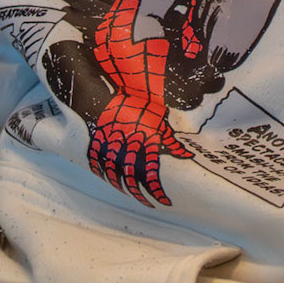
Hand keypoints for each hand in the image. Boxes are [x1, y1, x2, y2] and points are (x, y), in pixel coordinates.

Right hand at [87, 92, 192, 206]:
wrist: (131, 83)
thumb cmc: (150, 104)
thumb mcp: (164, 123)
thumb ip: (173, 144)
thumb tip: (188, 155)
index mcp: (146, 138)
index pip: (150, 170)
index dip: (155, 188)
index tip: (163, 199)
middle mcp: (129, 140)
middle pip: (129, 172)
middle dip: (136, 190)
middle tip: (144, 199)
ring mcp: (113, 135)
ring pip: (111, 166)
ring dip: (117, 182)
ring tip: (125, 190)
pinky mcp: (101, 131)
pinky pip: (95, 153)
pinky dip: (98, 166)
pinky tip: (103, 174)